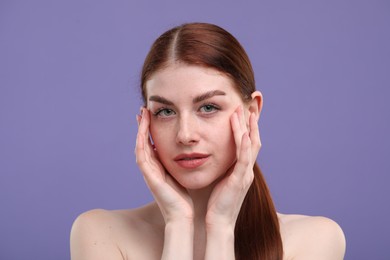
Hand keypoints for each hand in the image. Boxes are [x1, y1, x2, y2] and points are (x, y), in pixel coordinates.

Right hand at [135, 108, 193, 223]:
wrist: (182, 216)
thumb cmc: (184, 198)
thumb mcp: (181, 175)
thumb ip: (181, 163)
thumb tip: (188, 150)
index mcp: (158, 167)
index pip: (151, 144)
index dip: (150, 129)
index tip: (152, 115)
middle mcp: (150, 168)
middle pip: (143, 142)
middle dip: (142, 126)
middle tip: (143, 110)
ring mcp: (148, 172)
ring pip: (140, 145)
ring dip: (140, 129)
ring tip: (142, 114)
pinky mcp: (149, 177)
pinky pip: (141, 155)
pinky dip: (141, 141)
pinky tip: (143, 129)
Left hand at [205, 106, 260, 228]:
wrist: (219, 222)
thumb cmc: (218, 203)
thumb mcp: (222, 180)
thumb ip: (224, 168)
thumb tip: (217, 155)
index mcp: (242, 169)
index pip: (248, 143)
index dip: (248, 126)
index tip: (244, 110)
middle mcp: (247, 169)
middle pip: (253, 140)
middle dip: (252, 121)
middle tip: (249, 103)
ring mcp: (245, 174)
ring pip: (250, 146)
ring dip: (248, 127)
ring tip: (244, 110)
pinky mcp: (240, 180)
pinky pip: (244, 158)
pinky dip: (243, 144)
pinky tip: (242, 132)